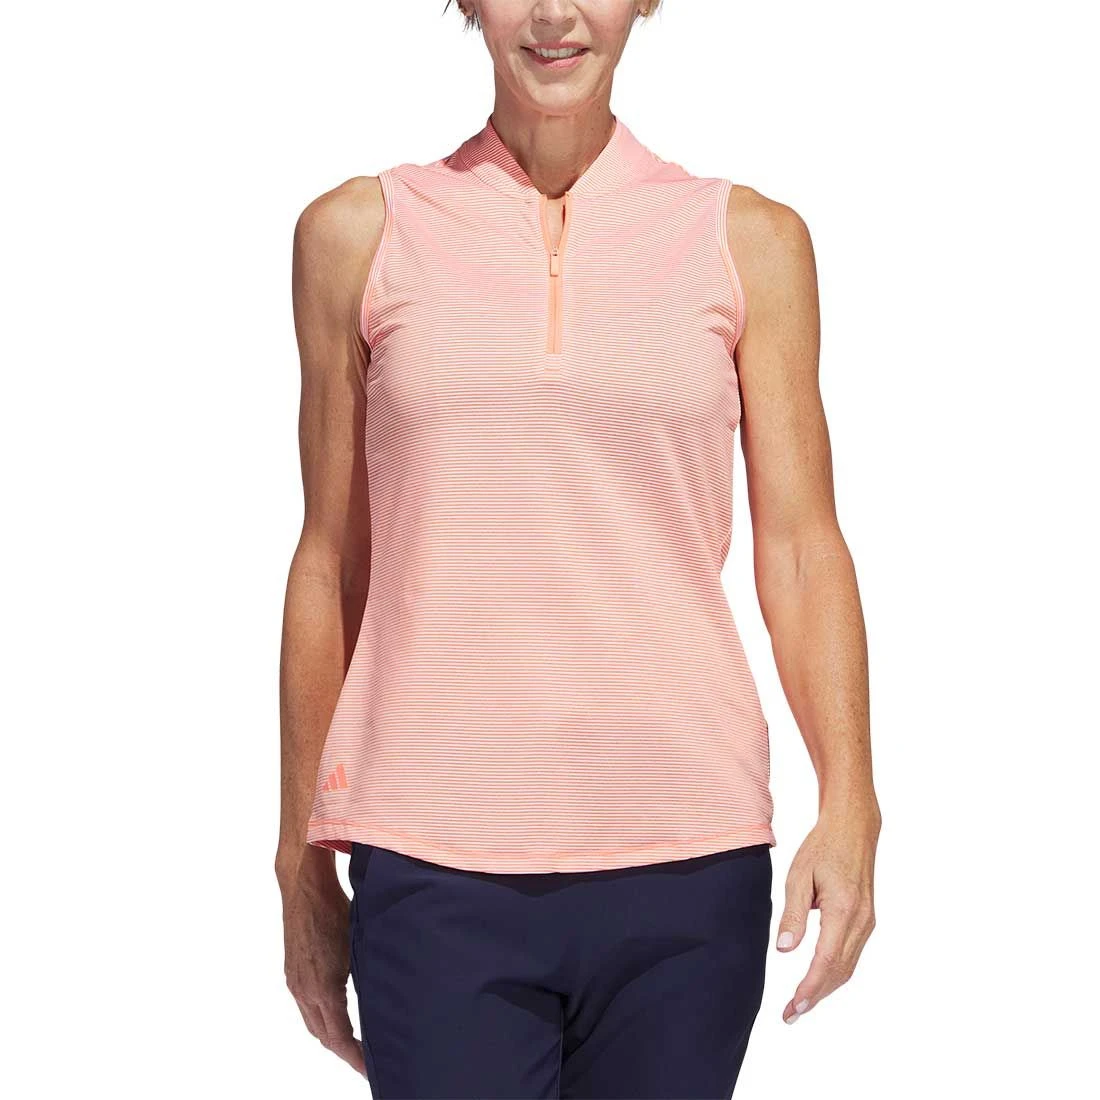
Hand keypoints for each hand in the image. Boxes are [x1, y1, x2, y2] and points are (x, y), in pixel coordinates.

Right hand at [279, 858, 365, 1076]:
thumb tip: (389, 995)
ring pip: (313, 1024)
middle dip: (345, 1052)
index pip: (339, 1038)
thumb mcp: (359, 944)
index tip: (370, 1070)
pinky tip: (337, 1015)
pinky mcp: (292, 973)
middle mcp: (304, 992)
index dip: (355, 1058)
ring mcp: (295, 983)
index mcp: (323, 990)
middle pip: (324, 1037)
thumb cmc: (336, 909)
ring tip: (355, 1045)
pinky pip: (307, 1008)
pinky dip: (322, 1019)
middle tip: (366, 1062)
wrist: (304, 888)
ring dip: (332, 1037)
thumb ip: (368, 974)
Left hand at [775, 799, 879, 1022]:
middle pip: (840, 971)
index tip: (794, 1006)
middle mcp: (862, 921)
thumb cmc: (822, 848)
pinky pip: (852, 955)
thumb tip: (784, 950)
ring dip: (825, 988)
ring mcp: (868, 922)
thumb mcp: (798, 875)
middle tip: (791, 1014)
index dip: (810, 987)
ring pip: (848, 967)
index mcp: (844, 910)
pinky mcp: (867, 921)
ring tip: (801, 1004)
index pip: (826, 960)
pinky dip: (834, 973)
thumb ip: (792, 913)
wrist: (854, 829)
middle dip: (816, 996)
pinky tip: (818, 980)